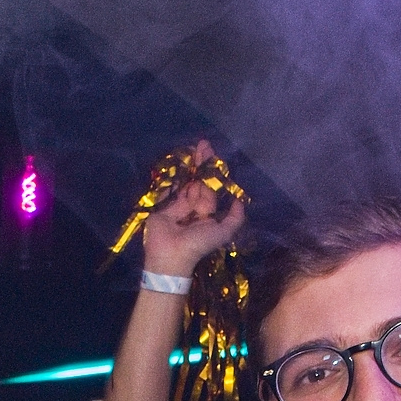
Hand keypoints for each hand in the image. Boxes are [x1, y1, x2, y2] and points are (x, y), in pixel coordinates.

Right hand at [138, 139, 246, 276]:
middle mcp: (192, 207)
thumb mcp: (223, 233)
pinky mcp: (161, 206)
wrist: (170, 256)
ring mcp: (176, 206)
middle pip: (198, 181)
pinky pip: (167, 188)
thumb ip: (235, 219)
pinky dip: (171, 175)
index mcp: (206, 212)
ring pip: (184, 181)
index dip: (212, 172)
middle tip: (203, 144)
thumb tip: (240, 201)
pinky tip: (176, 161)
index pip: (210, 188)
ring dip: (188, 165)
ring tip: (191, 148)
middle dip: (201, 164)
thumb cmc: (197, 244)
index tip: (212, 155)